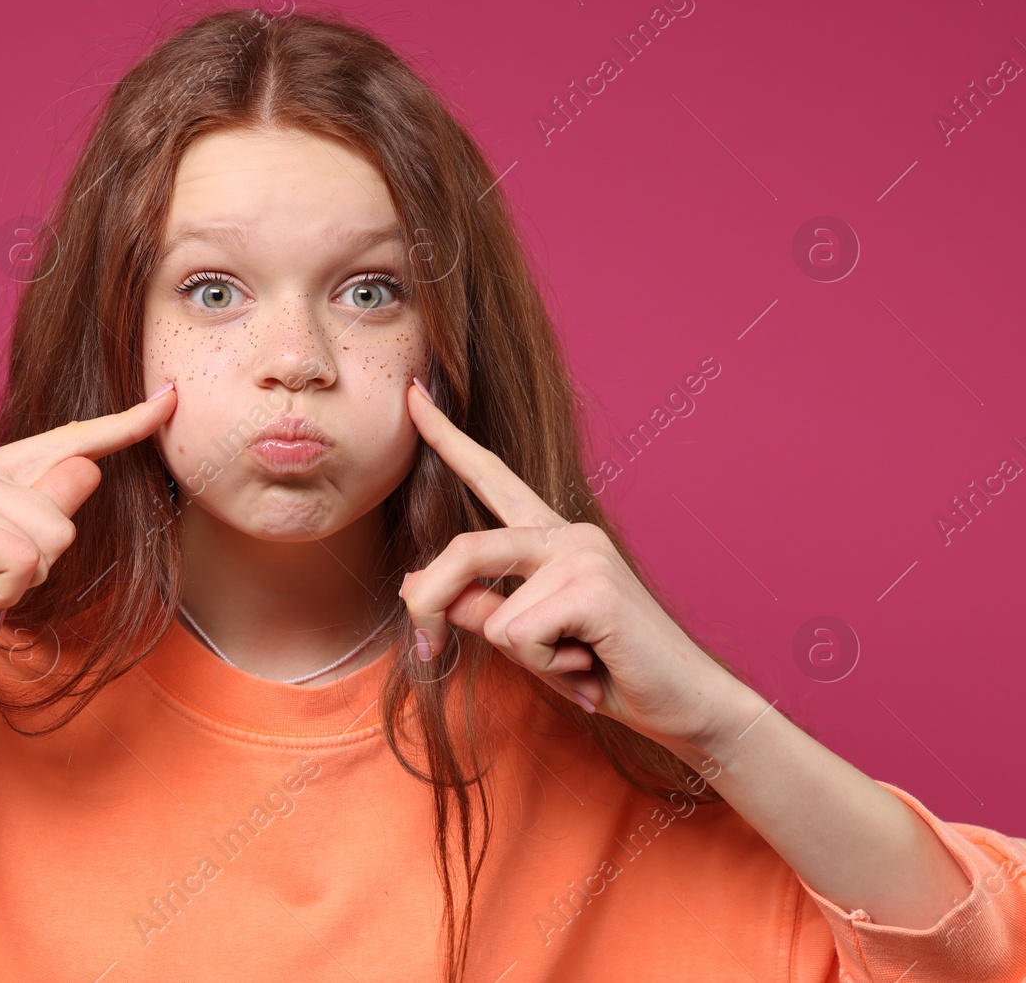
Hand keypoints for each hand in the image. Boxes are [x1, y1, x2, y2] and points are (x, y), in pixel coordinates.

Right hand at [0, 384, 176, 683]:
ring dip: (19, 584)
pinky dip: (0, 595)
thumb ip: (40, 520)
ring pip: (54, 535)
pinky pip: (24, 559)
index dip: (124, 424)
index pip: (68, 441)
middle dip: (42, 565)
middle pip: (71, 505)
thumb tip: (87, 470)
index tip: (170, 398)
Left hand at [398, 378, 737, 751]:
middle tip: (427, 650)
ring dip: (528, 659)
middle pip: (464, 550)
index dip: (447, 439)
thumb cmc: (605, 672)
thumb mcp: (528, 641)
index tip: (412, 394)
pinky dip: (545, 668)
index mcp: (551, 538)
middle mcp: (567, 534)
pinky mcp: (594, 586)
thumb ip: (479, 607)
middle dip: (429, 606)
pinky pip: (519, 636)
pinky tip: (590, 667)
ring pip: (496, 617)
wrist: (686, 704)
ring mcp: (584, 554)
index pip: (490, 477)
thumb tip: (413, 584)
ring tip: (576, 662)